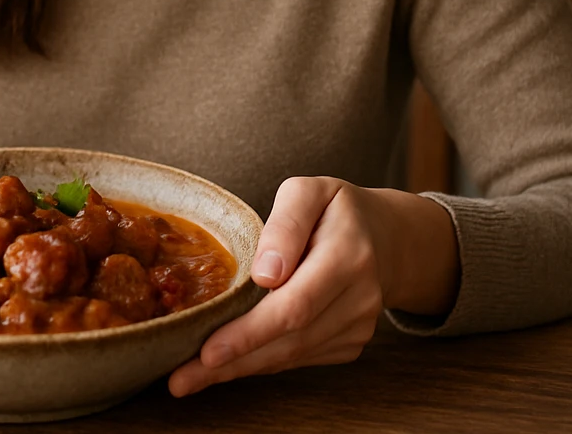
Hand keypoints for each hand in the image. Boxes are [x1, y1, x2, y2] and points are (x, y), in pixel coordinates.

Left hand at [168, 178, 458, 395]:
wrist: (390, 238)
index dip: (250, 333)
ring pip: (292, 355)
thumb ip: (285, 224)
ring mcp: (358, 326)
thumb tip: (265, 274)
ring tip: (192, 377)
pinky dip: (262, 362)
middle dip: (233, 362)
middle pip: (290, 340)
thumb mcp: (309, 192)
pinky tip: (229, 363)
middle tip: (182, 379)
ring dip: (241, 368)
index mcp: (348, 254)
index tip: (208, 351)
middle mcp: (360, 297)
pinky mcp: (351, 343)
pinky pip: (299, 357)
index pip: (295, 304)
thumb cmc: (336, 210)